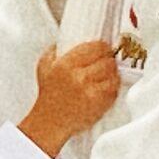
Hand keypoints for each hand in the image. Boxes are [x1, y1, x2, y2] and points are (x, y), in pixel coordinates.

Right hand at [18, 40, 121, 157]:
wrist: (50, 121)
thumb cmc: (48, 94)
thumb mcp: (44, 66)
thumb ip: (54, 49)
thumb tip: (69, 36)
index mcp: (65, 65)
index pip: (96, 47)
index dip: (103, 47)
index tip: (103, 49)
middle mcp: (79, 77)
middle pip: (108, 60)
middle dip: (108, 60)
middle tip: (106, 62)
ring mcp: (91, 91)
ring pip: (114, 74)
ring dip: (112, 74)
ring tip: (106, 75)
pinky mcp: (100, 104)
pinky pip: (115, 90)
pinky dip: (112, 87)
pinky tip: (105, 88)